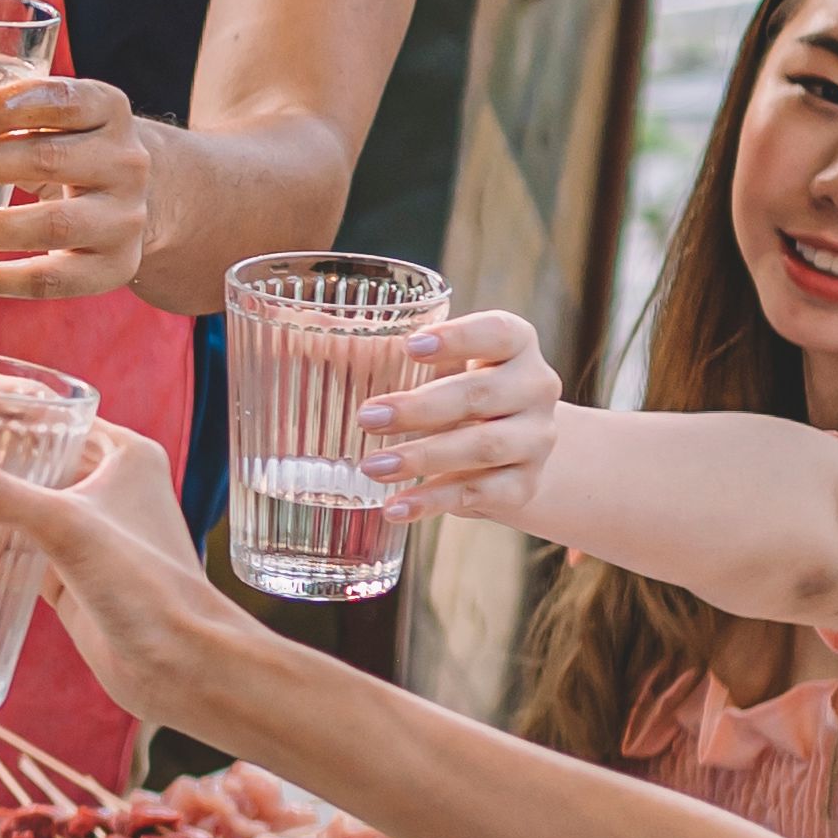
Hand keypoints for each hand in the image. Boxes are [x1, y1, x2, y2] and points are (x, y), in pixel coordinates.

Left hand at [0, 70, 154, 300]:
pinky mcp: (112, 269)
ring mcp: (124, 219)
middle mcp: (126, 161)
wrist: (136, 201)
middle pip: (49, 158)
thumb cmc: (56, 147)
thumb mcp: (23, 122)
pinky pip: (51, 281)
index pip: (62, 98)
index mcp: (107, 108)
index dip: (8, 105)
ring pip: (52, 223)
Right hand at [0, 424, 260, 740]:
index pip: (42, 408)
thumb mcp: (70, 529)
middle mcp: (101, 485)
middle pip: (18, 454)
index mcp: (118, 453)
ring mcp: (82, 532)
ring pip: (7, 504)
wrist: (184, 666)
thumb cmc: (151, 588)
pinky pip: (4, 549)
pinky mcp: (66, 574)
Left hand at [357, 307, 561, 522]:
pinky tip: (395, 507)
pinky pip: (479, 493)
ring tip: (372, 467)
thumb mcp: (438, 365)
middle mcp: (535, 388)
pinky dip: (434, 501)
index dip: (458, 337)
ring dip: (423, 457)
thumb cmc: (459, 392)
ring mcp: (535, 439)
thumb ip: (384, 348)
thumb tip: (302, 330)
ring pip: (482, 446)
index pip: (499, 332)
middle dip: (421, 407)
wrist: (513, 450)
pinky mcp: (524, 484)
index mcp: (516, 346)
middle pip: (482, 393)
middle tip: (367, 417)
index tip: (409, 346)